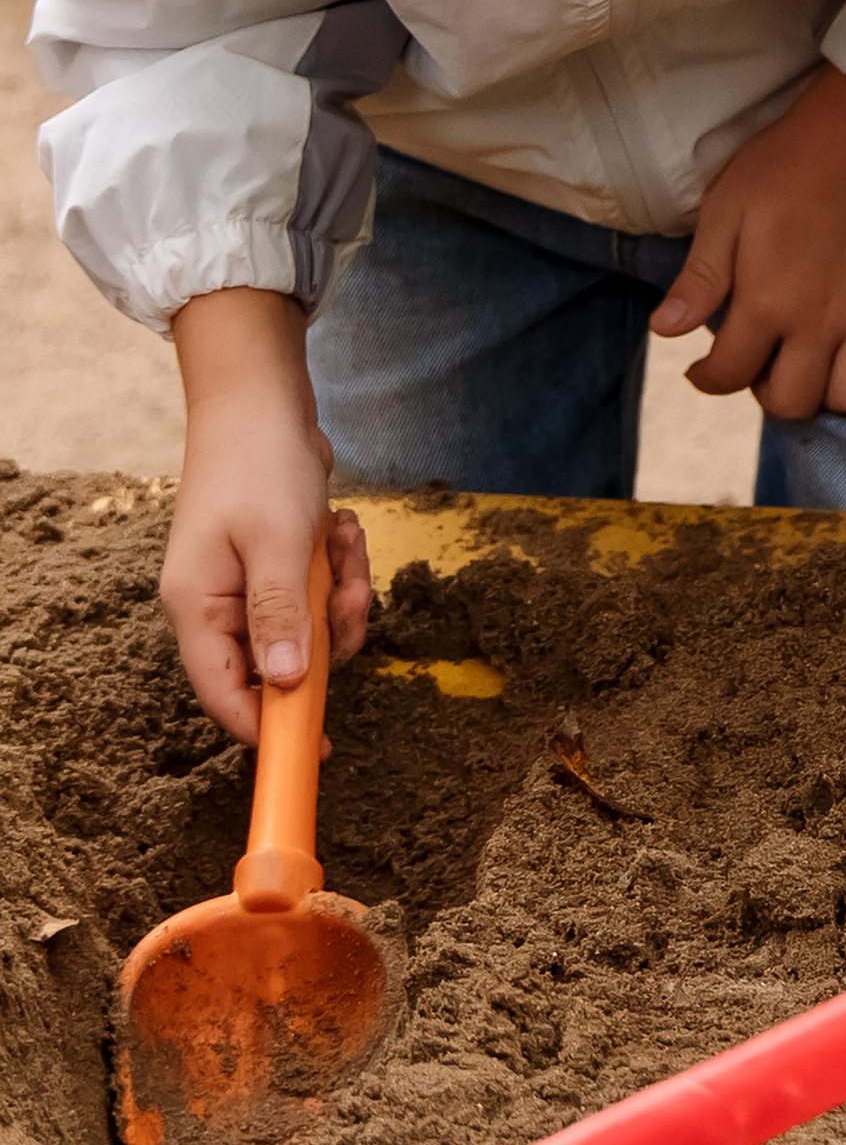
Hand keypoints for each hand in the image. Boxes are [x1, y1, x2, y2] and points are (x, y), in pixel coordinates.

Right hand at [164, 288, 370, 745]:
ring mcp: (249, 586)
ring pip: (310, 627)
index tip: (317, 745)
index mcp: (199, 609)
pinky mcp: (279, 566)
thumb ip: (281, 616)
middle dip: (326, 632)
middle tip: (348, 590)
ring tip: (344, 542)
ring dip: (340, 591)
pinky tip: (342, 528)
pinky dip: (340, 565)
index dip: (268, 726)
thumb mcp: (277, 542)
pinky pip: (320, 592)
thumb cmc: (259, 465)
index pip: (225, 695)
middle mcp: (218, 606)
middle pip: (280, 664)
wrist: (262, 400)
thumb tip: (289, 687)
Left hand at [652, 64, 845, 421]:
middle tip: (767, 359)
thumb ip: (700, 278)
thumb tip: (664, 330)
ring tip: (819, 361)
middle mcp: (819, 323)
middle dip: (770, 392)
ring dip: (831, 391)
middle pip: (794, 403)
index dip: (707, 379)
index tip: (703, 367)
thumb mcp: (727, 209)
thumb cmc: (788, 161)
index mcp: (767, 302)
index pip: (730, 375)